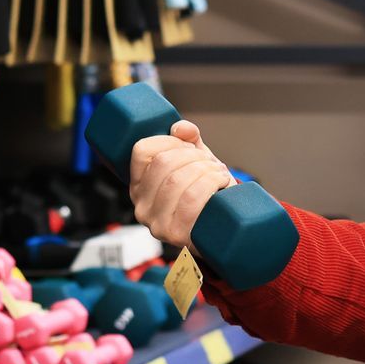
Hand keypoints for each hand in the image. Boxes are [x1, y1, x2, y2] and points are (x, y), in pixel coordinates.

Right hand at [129, 120, 234, 252]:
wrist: (225, 229)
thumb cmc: (207, 194)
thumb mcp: (195, 163)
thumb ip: (188, 140)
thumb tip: (181, 128)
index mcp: (139, 185)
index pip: (141, 150)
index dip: (169, 140)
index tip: (189, 145)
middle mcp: (141, 206)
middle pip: (163, 163)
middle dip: (194, 155)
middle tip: (210, 162)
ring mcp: (156, 223)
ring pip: (177, 180)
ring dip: (206, 169)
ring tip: (218, 172)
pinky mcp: (176, 235)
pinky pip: (191, 199)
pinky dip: (211, 183)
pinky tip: (221, 183)